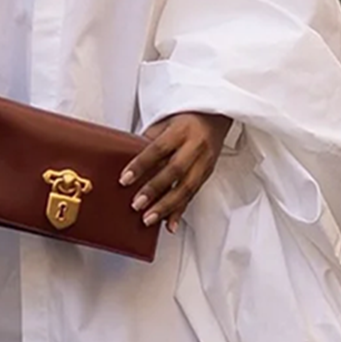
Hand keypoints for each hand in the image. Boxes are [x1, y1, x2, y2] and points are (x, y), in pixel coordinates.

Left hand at [120, 112, 233, 232]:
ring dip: (166, 206)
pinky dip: (180, 211)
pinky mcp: (207, 174)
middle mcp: (196, 146)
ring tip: (149, 218)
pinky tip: (170, 224)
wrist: (215, 117)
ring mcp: (205, 161)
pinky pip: (193, 195)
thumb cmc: (185, 119)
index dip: (141, 164)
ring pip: (186, 187)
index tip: (125, 179)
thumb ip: (149, 141)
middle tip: (136, 204)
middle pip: (175, 170)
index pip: (158, 149)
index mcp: (181, 130)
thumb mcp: (164, 123)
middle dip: (154, 190)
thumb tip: (127, 160)